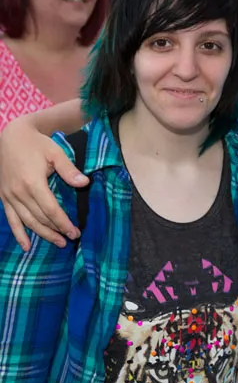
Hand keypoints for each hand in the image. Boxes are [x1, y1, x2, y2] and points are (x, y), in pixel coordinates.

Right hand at [0, 118, 86, 249]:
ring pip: (27, 221)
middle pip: (40, 218)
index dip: (63, 223)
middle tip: (71, 239)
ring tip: (58, 243)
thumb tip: (85, 183)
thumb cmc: (36, 143)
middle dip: (56, 230)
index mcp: (33, 182)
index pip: (51, 209)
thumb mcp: (55, 152)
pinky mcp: (3, 197)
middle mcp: (19, 192)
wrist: (11, 136)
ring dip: (42, 234)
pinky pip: (11, 219)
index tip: (75, 232)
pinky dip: (18, 234)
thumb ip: (69, 170)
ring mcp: (9, 196)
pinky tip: (26, 246)